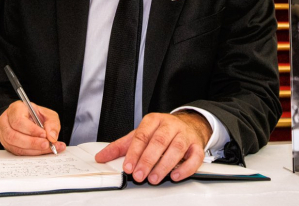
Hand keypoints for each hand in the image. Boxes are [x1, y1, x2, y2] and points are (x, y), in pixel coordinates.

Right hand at [0, 101, 65, 155]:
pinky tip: (41, 151)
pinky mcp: (7, 145)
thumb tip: (52, 137)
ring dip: (32, 149)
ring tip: (46, 148)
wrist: (27, 118)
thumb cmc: (36, 115)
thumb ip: (52, 123)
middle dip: (32, 142)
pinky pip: (17, 152)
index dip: (31, 129)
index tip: (44, 134)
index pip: (18, 121)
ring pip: (14, 146)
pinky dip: (31, 153)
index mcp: (15, 109)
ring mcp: (3, 134)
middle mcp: (5, 122)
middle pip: (14, 136)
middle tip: (46, 144)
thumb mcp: (47, 114)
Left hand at [94, 111, 209, 183]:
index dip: (134, 152)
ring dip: (165, 165)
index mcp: (154, 120)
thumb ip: (121, 146)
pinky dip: (186, 167)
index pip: (142, 135)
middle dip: (148, 160)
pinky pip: (195, 156)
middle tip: (139, 175)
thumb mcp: (140, 134)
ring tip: (154, 178)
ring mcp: (185, 135)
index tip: (128, 166)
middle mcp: (170, 125)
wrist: (188, 124)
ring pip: (177, 148)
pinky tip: (175, 175)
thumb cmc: (161, 131)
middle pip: (159, 141)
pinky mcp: (197, 146)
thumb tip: (101, 157)